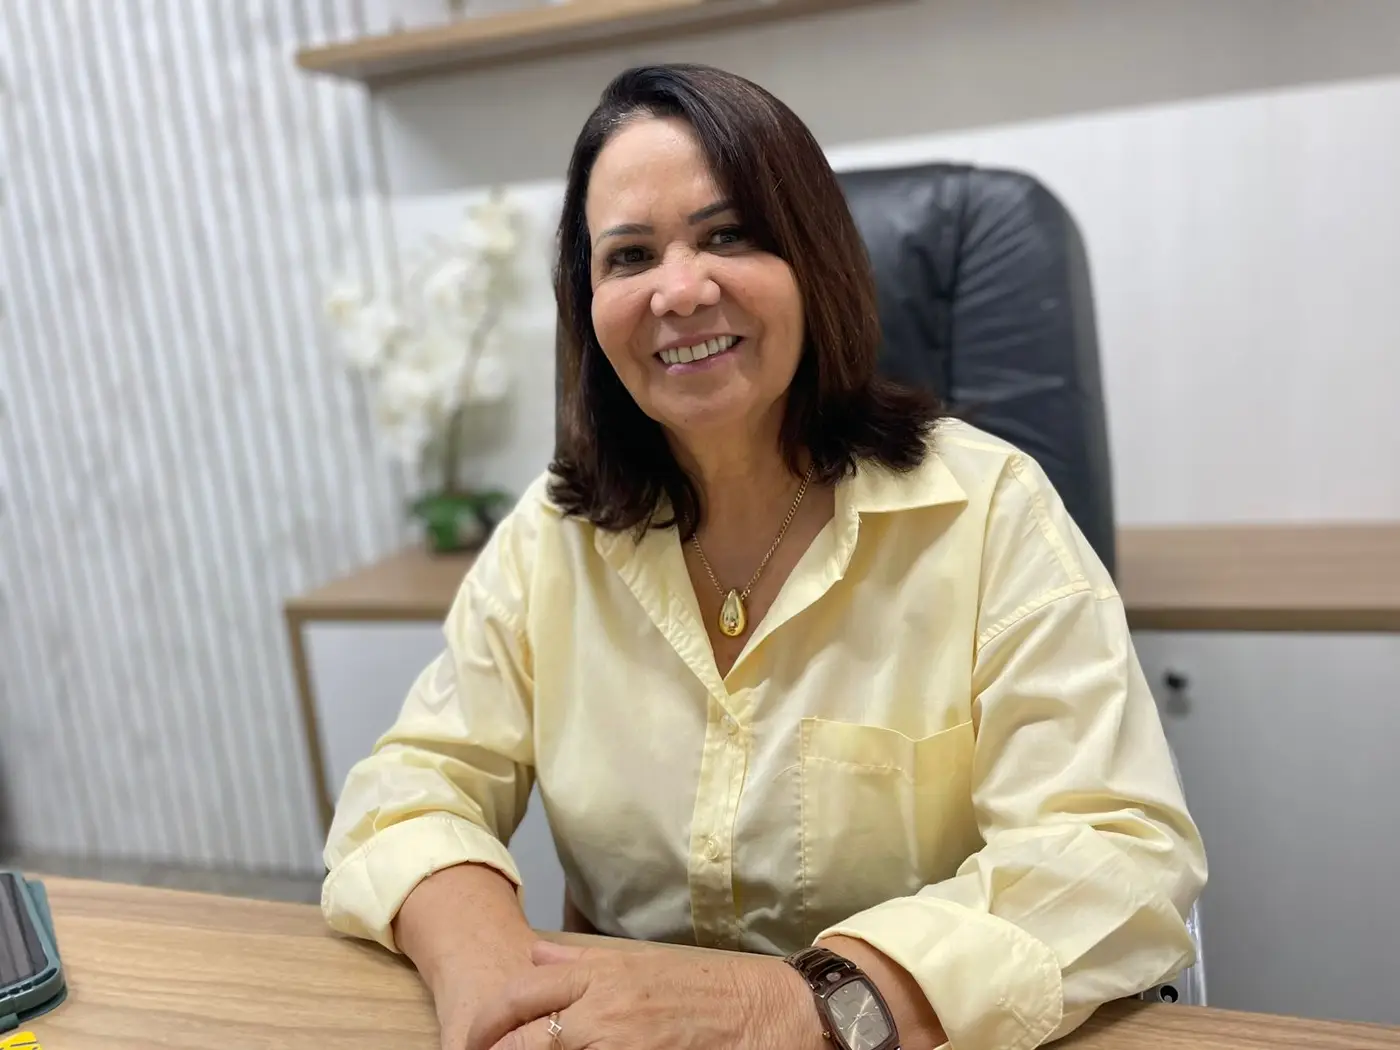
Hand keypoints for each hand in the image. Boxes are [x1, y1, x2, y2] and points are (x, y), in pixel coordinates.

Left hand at [465, 940, 825, 1049]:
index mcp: (601, 977)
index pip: (521, 993)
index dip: (488, 1022)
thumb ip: (583, 963)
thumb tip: (534, 956)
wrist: (767, 1015)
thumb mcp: (641, 963)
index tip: (473, 1038)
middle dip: (493, 1049)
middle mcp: (602, 1010)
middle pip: (521, 1037)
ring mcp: (617, 1042)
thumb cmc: (708, 992)